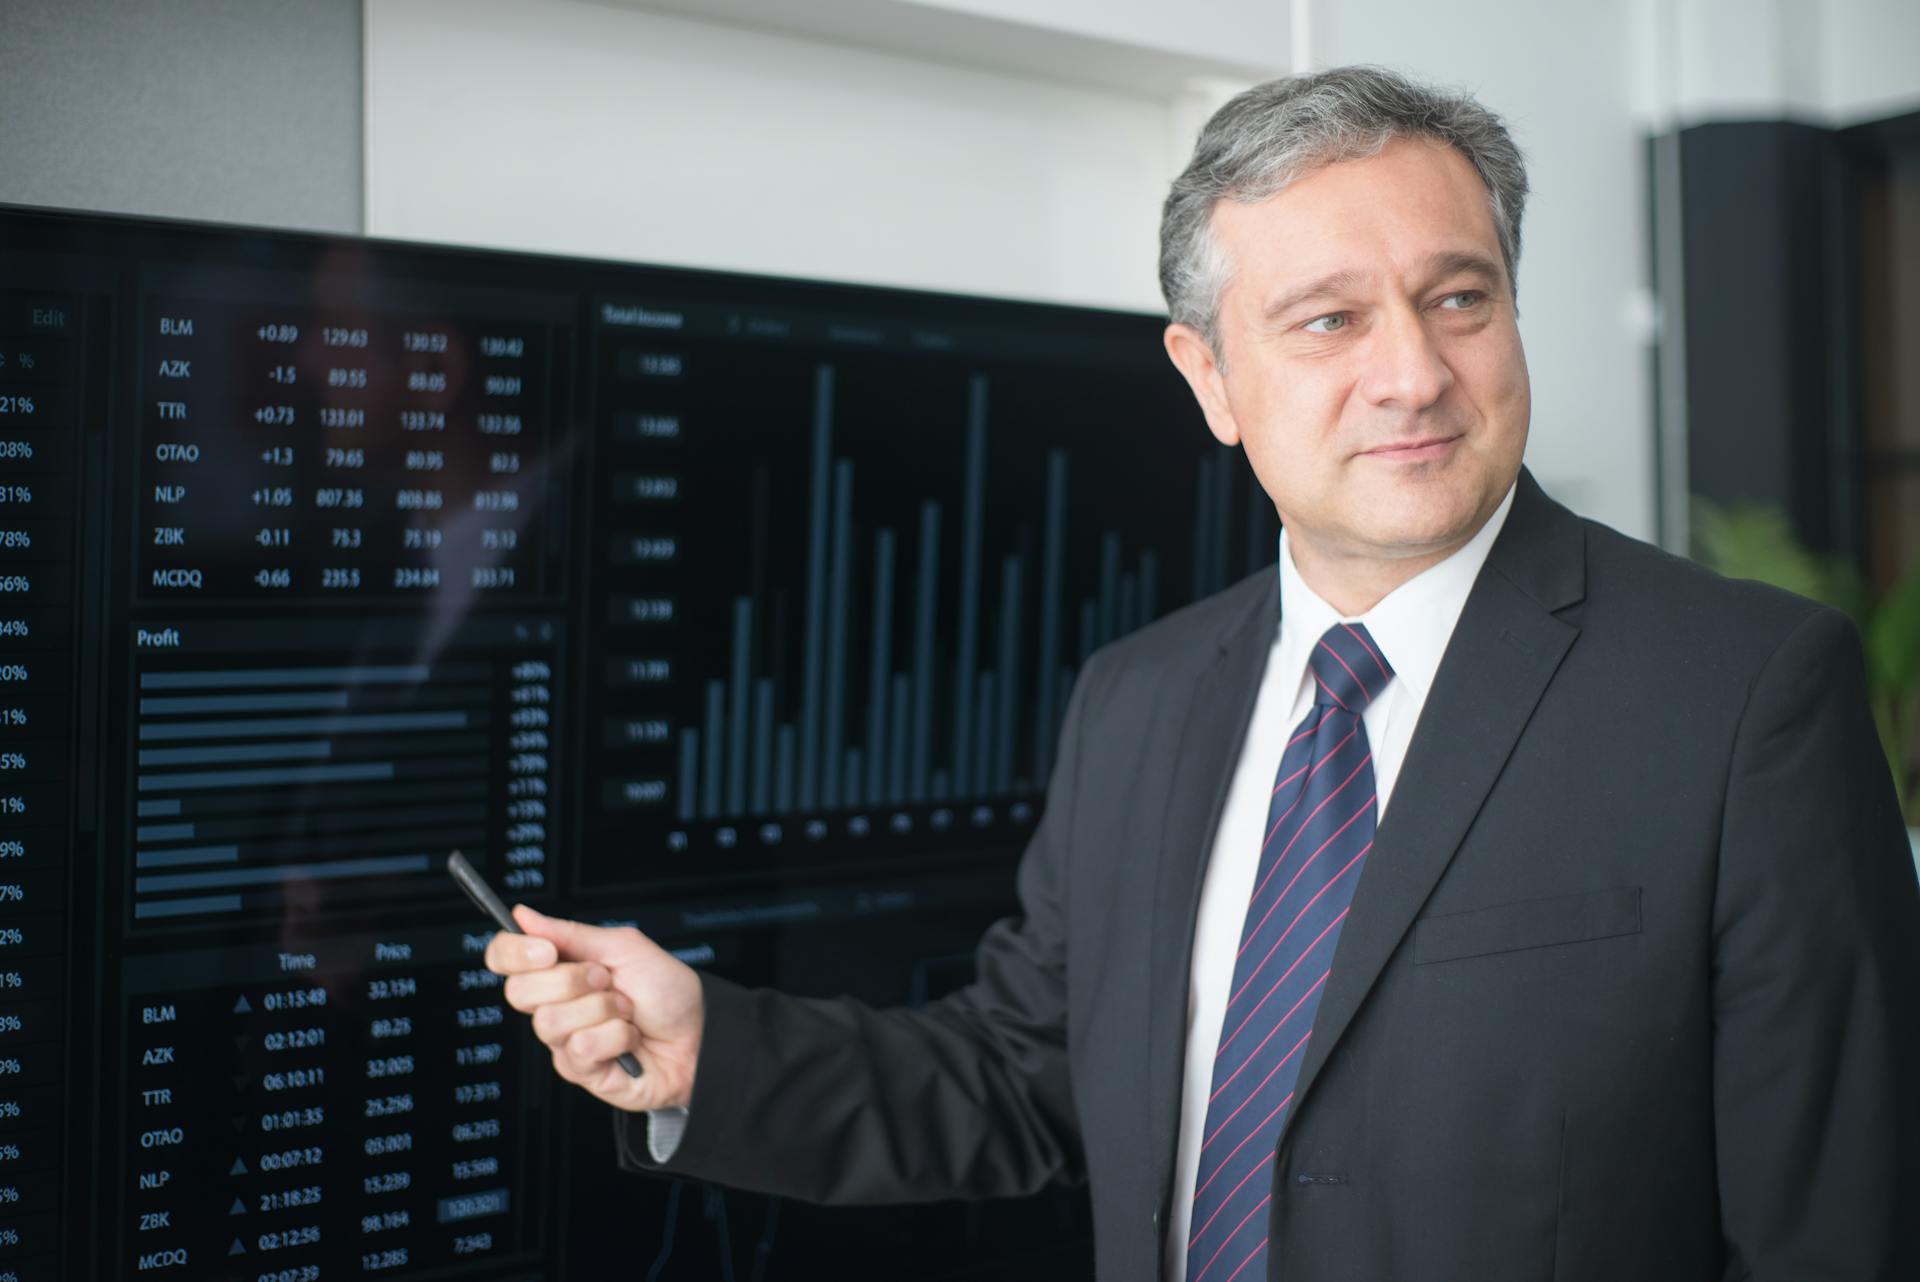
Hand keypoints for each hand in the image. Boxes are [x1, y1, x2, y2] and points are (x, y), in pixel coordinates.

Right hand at [484, 905, 703, 1112]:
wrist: (700, 1034)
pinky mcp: (580, 1071)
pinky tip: (630, 1038)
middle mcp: (555, 1004)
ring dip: (602, 1010)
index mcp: (559, 969)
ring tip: (626, 1011)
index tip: (547, 951)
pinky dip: (616, 1037)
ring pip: (550, 1022)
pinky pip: (581, 1048)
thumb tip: (522, 915)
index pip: (504, 958)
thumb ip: (570, 933)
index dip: (513, 953)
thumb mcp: (624, 947)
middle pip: (519, 992)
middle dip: (571, 980)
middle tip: (606, 979)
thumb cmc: (667, 992)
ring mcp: (564, 1041)